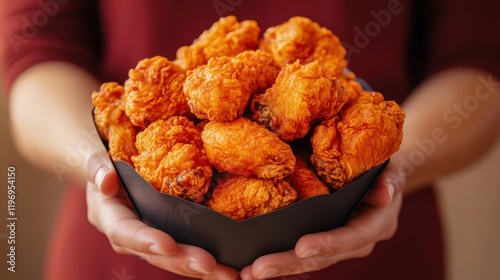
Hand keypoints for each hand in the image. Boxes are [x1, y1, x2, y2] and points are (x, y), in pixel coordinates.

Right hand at [84, 152, 238, 279]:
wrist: (111, 177)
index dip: (146, 241)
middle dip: (183, 260)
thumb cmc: (106, 167)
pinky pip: (186, 254)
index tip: (168, 245)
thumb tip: (106, 180)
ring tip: (228, 273)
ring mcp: (150, 243)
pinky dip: (207, 262)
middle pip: (157, 254)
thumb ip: (96, 168)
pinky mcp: (168, 241)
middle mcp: (131, 239)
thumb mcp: (96, 163)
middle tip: (209, 264)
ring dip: (200, 268)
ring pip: (175, 260)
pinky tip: (230, 266)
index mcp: (111, 220)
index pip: (126, 233)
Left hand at [240, 164, 403, 278]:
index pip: (351, 238)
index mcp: (375, 225)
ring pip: (310, 261)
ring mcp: (340, 246)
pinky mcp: (325, 242)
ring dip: (280, 267)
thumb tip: (384, 195)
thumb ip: (389, 181)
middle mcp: (357, 242)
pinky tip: (255, 265)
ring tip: (249, 273)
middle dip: (290, 264)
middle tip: (258, 270)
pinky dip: (282, 260)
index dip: (328, 244)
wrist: (382, 176)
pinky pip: (304, 255)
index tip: (301, 247)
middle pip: (323, 257)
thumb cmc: (383, 167)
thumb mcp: (391, 170)